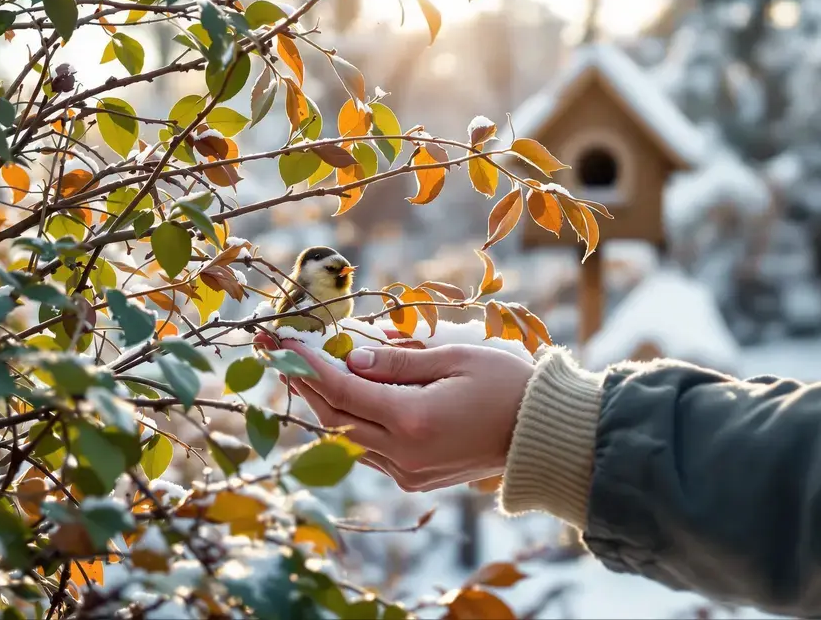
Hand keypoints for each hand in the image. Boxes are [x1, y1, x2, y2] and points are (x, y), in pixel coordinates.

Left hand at [263, 334, 533, 491]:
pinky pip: (367, 450)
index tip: (282, 341)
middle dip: (304, 384)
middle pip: (334, 418)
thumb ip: (398, 362)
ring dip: (321, 404)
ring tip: (299, 371)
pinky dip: (348, 422)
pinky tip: (338, 398)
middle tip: (278, 354)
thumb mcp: (453, 359)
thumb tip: (352, 358)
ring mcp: (407, 472)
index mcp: (412, 421)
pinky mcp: (413, 479)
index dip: (307, 364)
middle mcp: (403, 455)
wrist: (541, 436)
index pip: (342, 390)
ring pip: (346, 438)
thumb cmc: (506, 386)